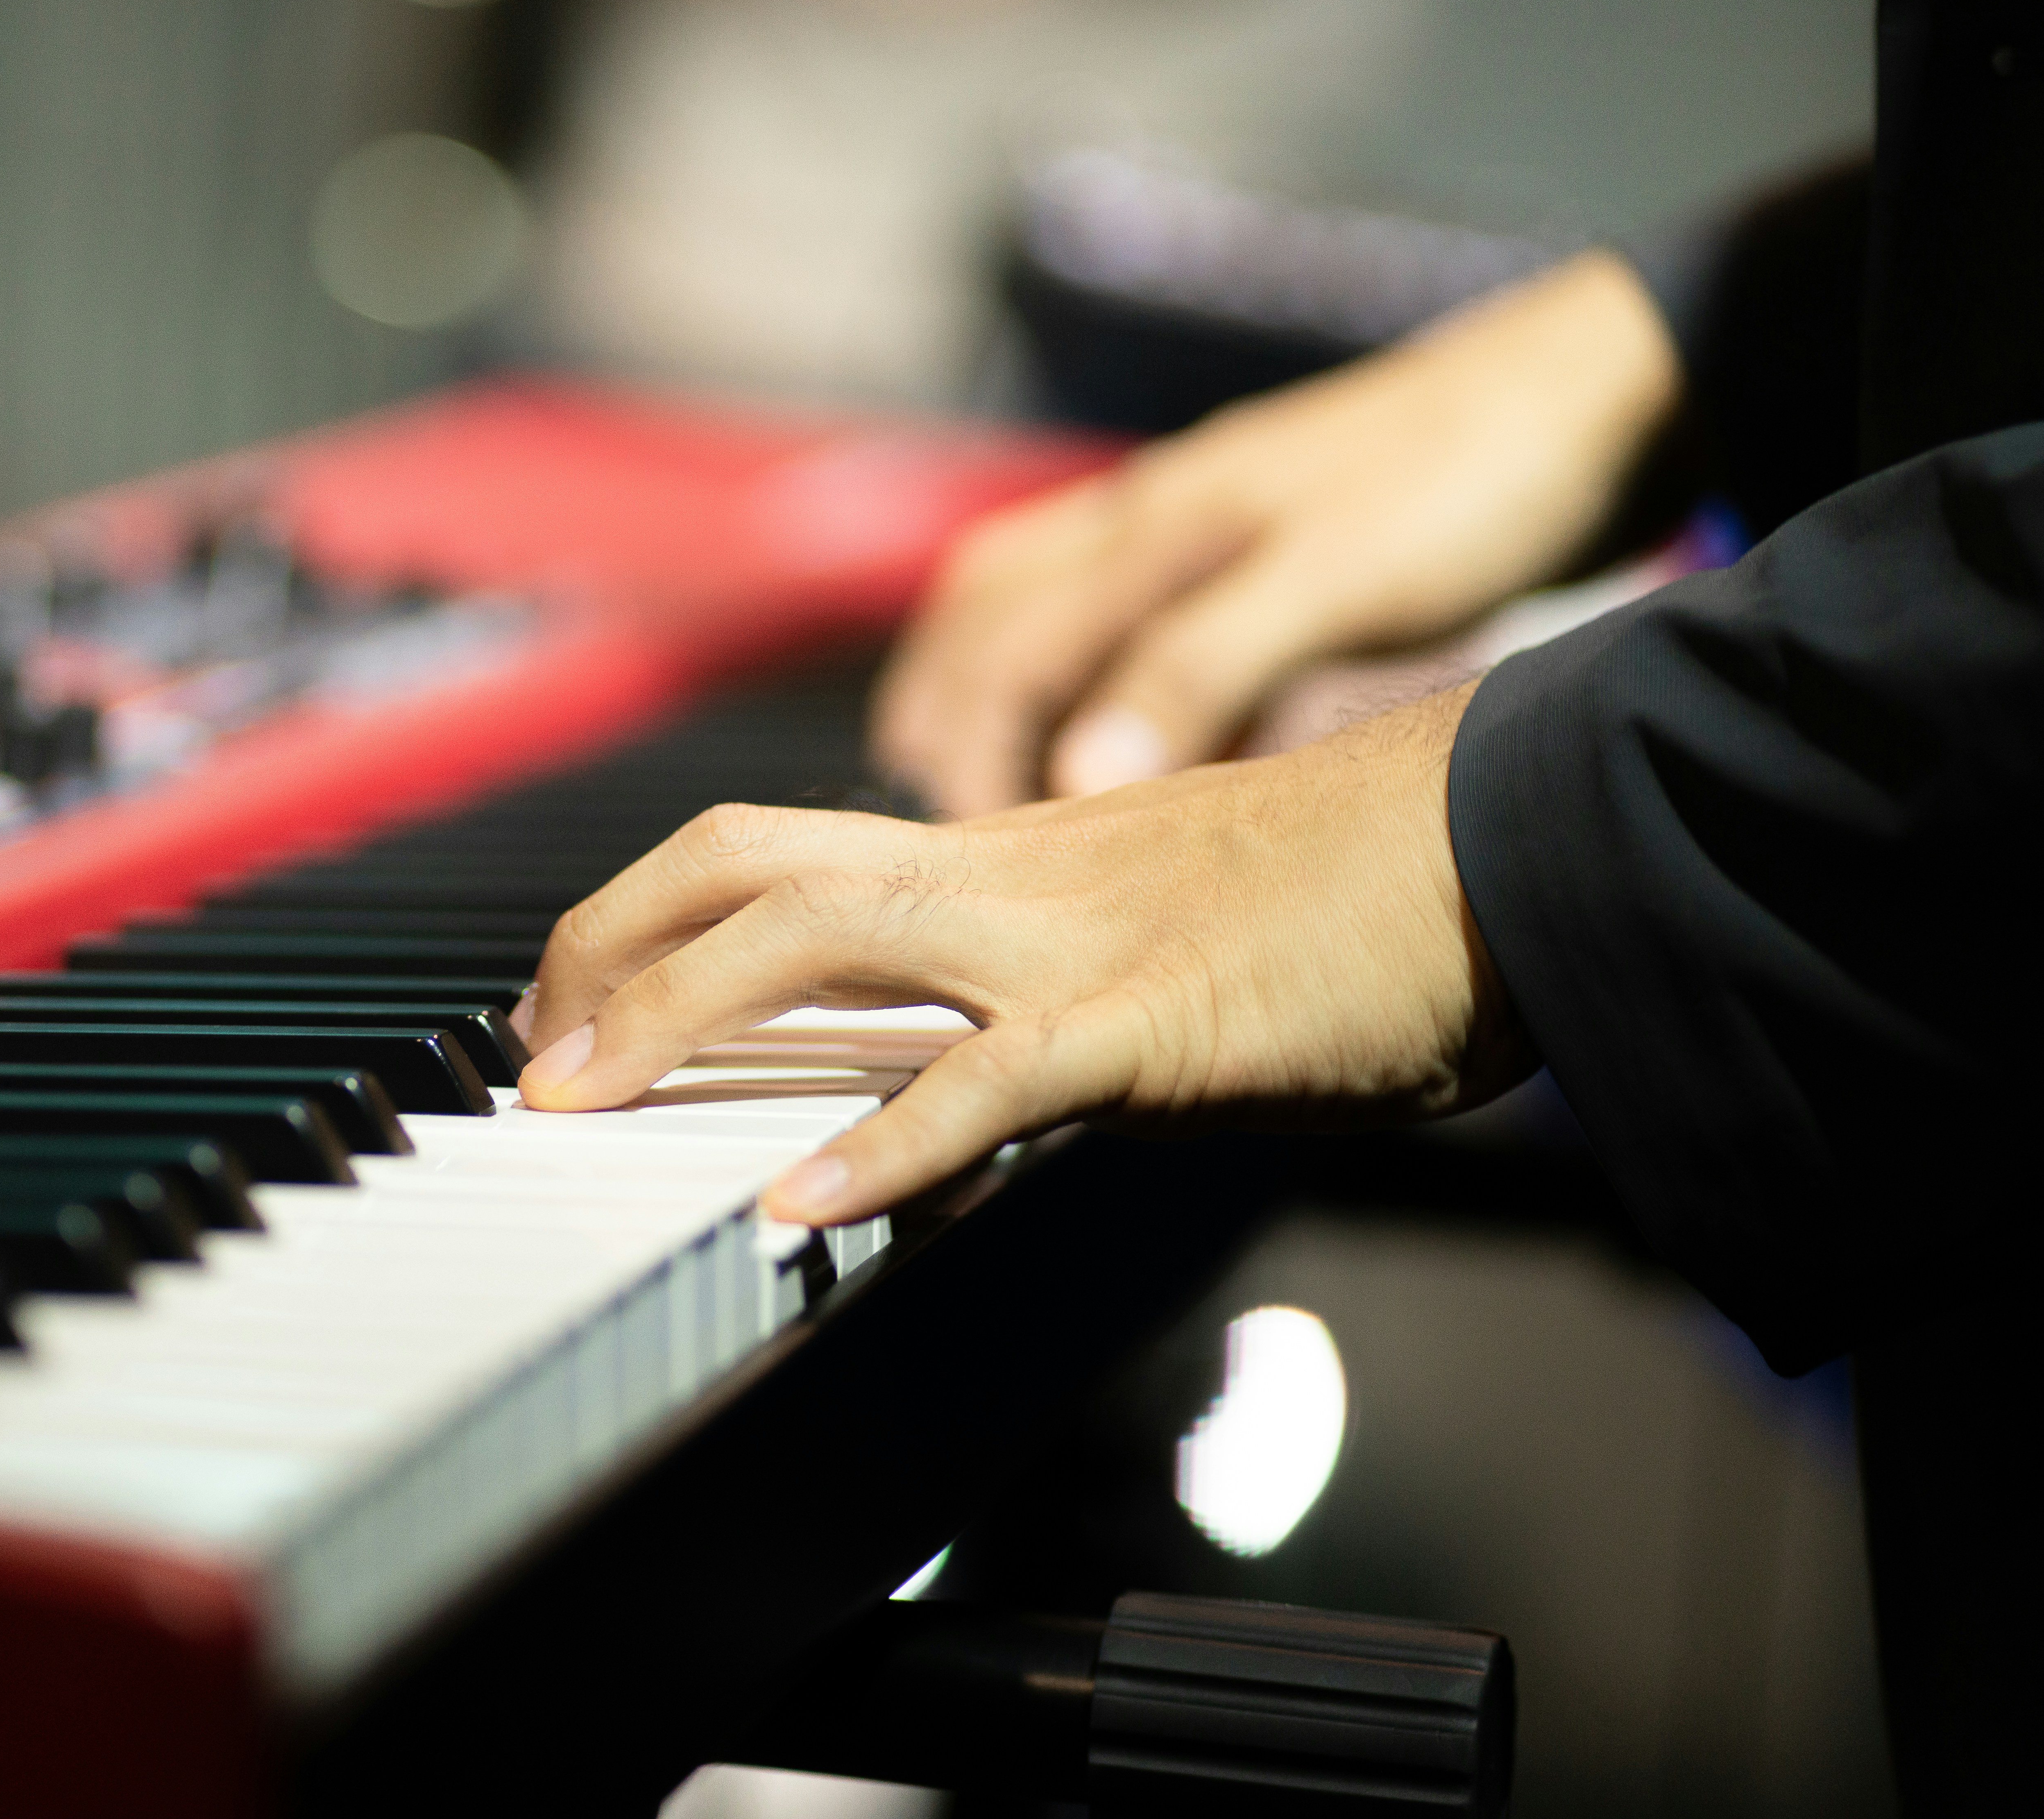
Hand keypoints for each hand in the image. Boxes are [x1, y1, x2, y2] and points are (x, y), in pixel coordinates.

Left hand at [516, 686, 1535, 1224]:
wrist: (1511, 838)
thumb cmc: (1357, 892)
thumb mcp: (1161, 923)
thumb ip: (1047, 978)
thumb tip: (967, 1059)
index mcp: (1004, 854)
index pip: (772, 847)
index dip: (647, 913)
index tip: (578, 999)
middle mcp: (1004, 872)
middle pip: (744, 863)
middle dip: (608, 949)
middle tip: (532, 1064)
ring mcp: (1070, 937)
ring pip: (820, 937)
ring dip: (677, 1019)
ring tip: (581, 1106)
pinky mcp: (1154, 1017)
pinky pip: (991, 1079)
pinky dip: (886, 1144)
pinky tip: (804, 1205)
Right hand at [872, 252, 1679, 817]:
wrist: (1600, 397)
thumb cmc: (1470, 483)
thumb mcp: (1333, 580)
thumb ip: (1199, 671)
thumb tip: (1077, 781)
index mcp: (1154, 522)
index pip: (1000, 653)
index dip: (967, 758)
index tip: (977, 856)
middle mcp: (1156, 518)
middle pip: (991, 615)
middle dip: (950, 716)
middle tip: (953, 826)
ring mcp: (1208, 529)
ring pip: (1055, 613)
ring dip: (1017, 700)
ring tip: (1009, 802)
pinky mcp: (1268, 554)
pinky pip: (1143, 628)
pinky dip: (1112, 694)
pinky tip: (1141, 761)